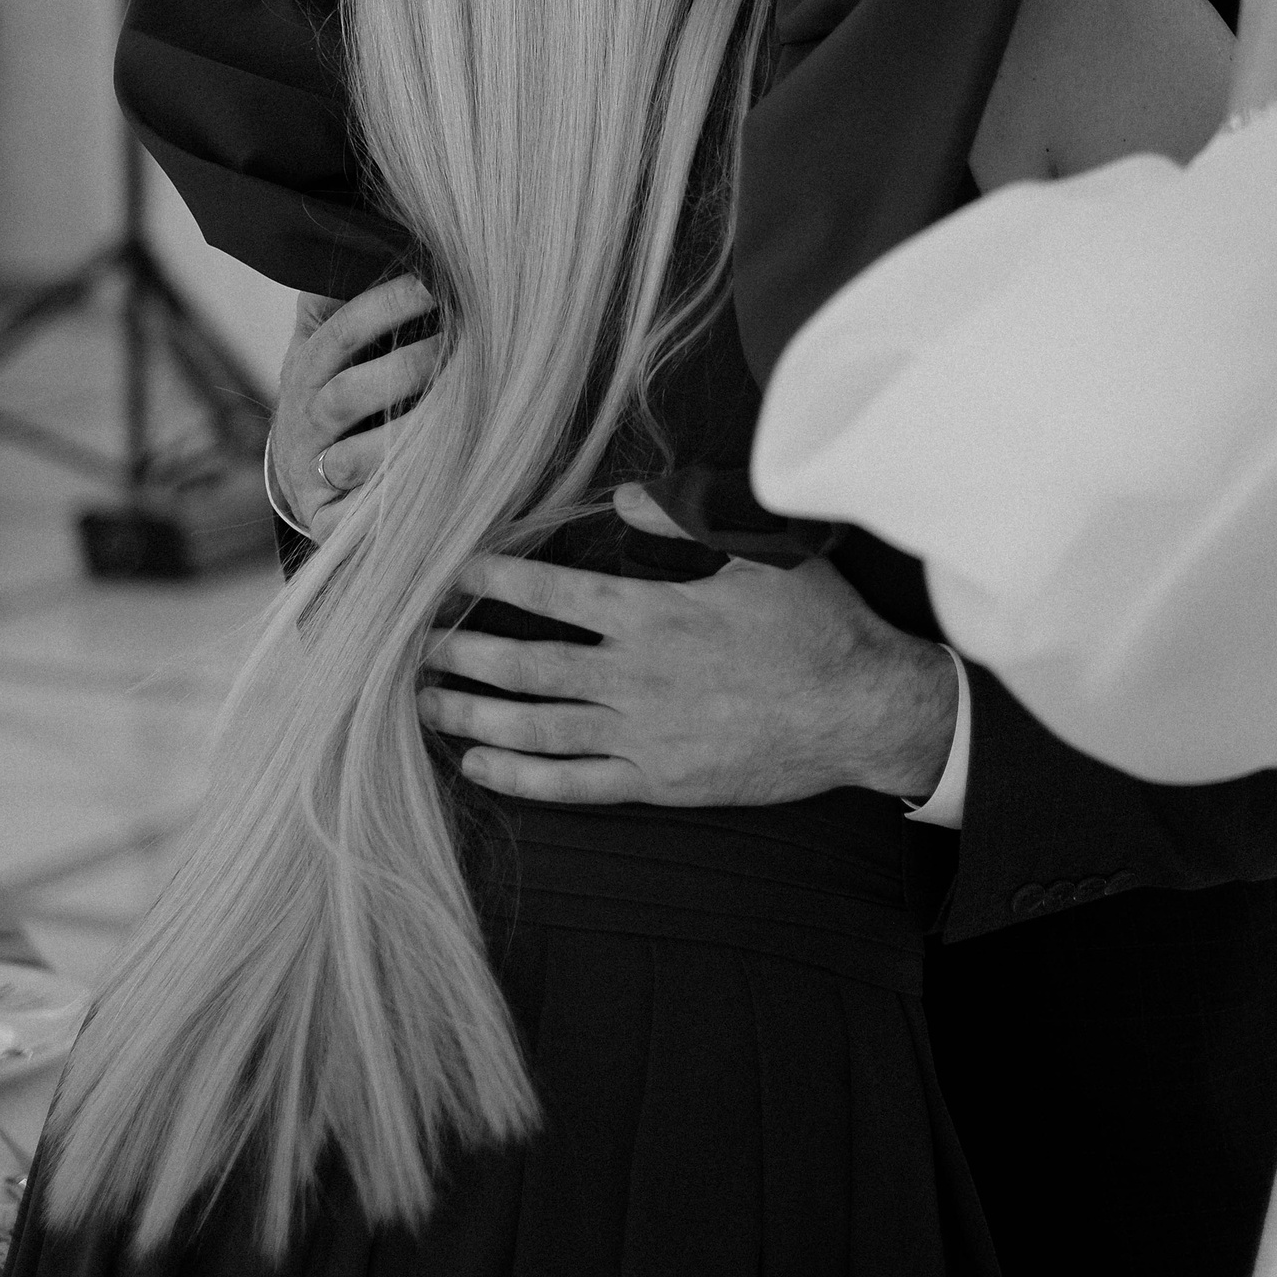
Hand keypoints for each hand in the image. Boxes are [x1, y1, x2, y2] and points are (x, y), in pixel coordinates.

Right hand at [267, 274, 441, 542]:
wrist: (303, 476)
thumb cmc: (335, 391)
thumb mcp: (327, 345)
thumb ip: (339, 301)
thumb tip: (369, 239)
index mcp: (308, 368)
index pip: (342, 332)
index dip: (386, 307)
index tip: (435, 284)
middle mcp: (305, 419)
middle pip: (348, 395)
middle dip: (405, 370)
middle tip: (463, 349)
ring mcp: (312, 471)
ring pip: (355, 457)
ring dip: (407, 439)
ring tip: (466, 419)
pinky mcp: (327, 520)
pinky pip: (359, 517)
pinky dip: (394, 506)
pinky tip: (445, 487)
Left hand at [417, 519, 958, 807]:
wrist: (862, 712)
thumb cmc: (816, 625)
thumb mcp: (760, 553)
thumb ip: (683, 521)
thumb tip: (622, 492)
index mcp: (655, 614)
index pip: (555, 591)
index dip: (497, 579)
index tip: (452, 572)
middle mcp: (637, 677)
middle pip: (527, 665)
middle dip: (464, 651)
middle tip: (414, 645)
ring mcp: (644, 736)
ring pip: (538, 727)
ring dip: (476, 714)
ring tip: (427, 704)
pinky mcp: (659, 782)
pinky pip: (575, 783)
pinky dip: (521, 775)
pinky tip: (481, 763)